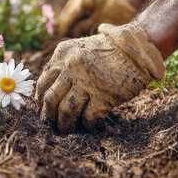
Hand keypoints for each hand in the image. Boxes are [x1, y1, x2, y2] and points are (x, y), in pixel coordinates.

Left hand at [35, 22, 164, 131]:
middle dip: (48, 115)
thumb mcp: (80, 48)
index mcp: (63, 54)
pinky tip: (89, 125)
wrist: (137, 48)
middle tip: (50, 123)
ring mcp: (87, 82)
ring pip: (66, 110)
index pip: (43, 81)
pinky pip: (88, 117)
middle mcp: (71, 67)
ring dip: (64, 124)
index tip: (41, 107)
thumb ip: (64, 64)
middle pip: (51, 98)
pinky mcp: (104, 95)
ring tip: (66, 129)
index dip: (39, 98)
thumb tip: (49, 90)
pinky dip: (87, 124)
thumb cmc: (109, 50)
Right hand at [57, 0, 136, 36]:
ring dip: (72, 16)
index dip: (65, 26)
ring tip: (66, 28)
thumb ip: (83, 27)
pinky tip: (75, 20)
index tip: (60, 35)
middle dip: (67, 21)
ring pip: (75, 4)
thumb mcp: (99, 22)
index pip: (72, 13)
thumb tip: (72, 33)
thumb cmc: (118, 12)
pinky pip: (82, 1)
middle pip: (71, 7)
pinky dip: (79, 11)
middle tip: (61, 33)